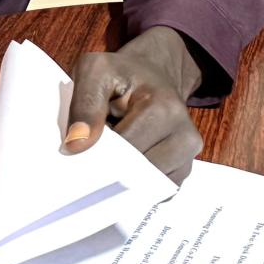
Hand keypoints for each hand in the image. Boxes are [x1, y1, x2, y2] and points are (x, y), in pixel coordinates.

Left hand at [63, 26, 203, 184]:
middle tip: (90, 154)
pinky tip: (124, 164)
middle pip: (136, 175)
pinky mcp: (182, 171)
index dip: (96, 154)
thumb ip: (84, 104)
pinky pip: (152, 192)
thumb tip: (76, 146)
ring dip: (121, 179)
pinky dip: (134, 185)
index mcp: (164, 110)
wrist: (153, 74)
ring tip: (111, 153)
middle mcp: (186, 137)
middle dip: (108, 170)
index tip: (77, 150)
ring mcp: (187, 158)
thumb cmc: (122, 73)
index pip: (123, 152)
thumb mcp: (95, 71)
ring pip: (144, 188)